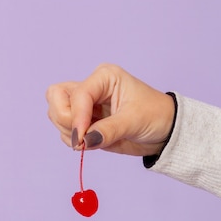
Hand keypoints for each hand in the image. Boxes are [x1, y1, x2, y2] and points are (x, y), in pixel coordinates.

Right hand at [46, 63, 175, 156]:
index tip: (81, 140)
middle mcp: (91, 88)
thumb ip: (107, 131)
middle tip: (81, 137)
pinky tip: (90, 143)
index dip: (76, 117)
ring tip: (89, 140)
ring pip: (56, 113)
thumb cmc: (155, 116)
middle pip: (56, 96)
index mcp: (104, 78)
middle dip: (65, 119)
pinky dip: (72, 140)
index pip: (78, 94)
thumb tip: (84, 142)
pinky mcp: (85, 123)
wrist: (164, 131)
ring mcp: (85, 106)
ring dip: (67, 130)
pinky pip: (65, 130)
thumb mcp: (133, 122)